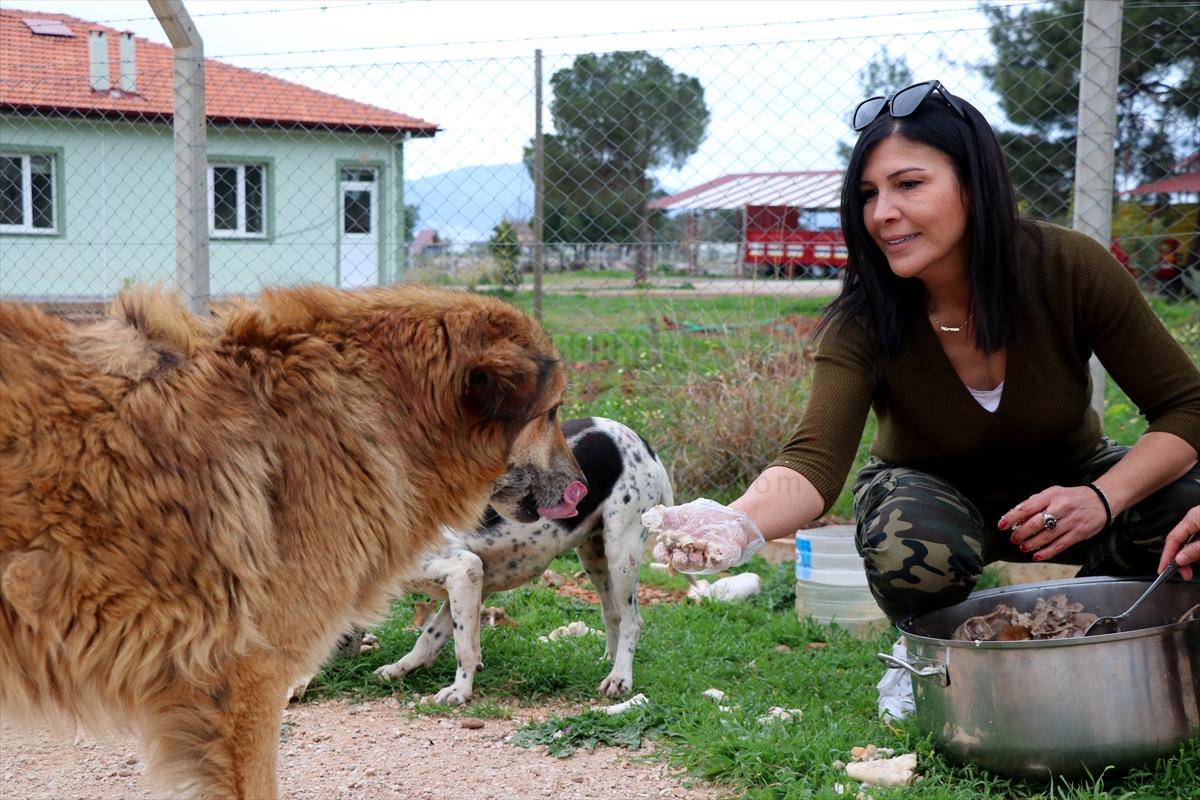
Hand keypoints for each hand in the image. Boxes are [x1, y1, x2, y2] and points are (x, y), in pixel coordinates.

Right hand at [643, 498, 764, 574]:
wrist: (726, 518)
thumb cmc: (700, 518)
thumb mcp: (680, 514)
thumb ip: (664, 517)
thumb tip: (647, 517)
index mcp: (674, 547)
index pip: (663, 554)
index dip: (662, 555)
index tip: (663, 552)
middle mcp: (687, 557)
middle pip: (678, 563)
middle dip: (678, 561)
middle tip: (679, 556)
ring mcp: (703, 560)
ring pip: (695, 565)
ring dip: (694, 562)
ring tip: (695, 556)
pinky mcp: (720, 560)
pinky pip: (715, 562)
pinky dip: (714, 559)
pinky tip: (714, 553)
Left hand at [999, 485, 1109, 561]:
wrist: (1101, 500)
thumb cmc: (1071, 497)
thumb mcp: (1053, 493)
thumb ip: (1035, 503)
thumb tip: (1015, 517)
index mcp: (1052, 495)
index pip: (1028, 507)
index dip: (1012, 517)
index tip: (1002, 525)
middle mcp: (1061, 508)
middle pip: (1036, 523)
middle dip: (1021, 533)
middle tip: (1013, 538)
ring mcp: (1071, 521)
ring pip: (1047, 536)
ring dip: (1032, 544)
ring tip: (1023, 547)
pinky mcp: (1079, 534)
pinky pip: (1060, 545)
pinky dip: (1047, 552)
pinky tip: (1037, 555)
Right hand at [1157, 505, 1199, 579]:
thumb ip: (1194, 550)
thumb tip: (1180, 559)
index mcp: (1192, 518)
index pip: (1172, 539)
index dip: (1167, 556)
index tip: (1162, 570)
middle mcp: (1195, 519)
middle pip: (1180, 541)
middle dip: (1180, 558)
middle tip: (1185, 574)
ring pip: (1190, 542)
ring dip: (1191, 555)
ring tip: (1192, 567)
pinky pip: (1197, 539)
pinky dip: (1197, 549)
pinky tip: (1198, 556)